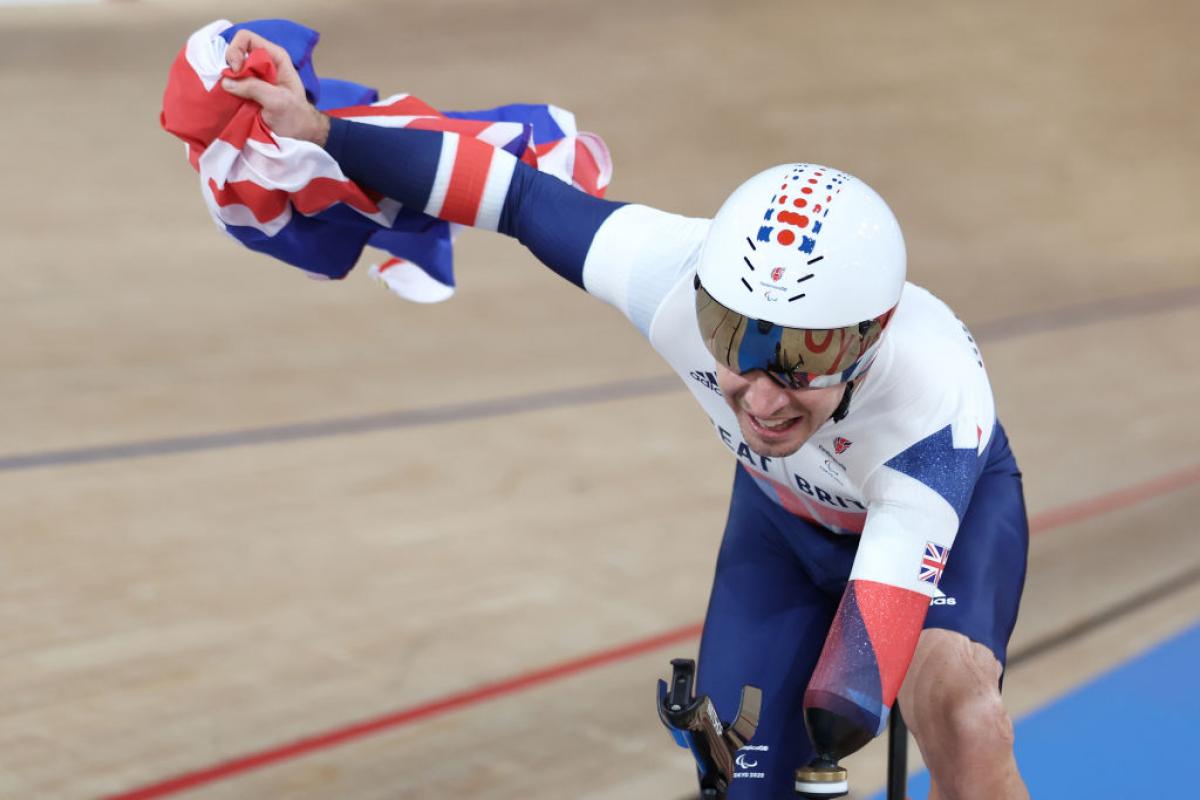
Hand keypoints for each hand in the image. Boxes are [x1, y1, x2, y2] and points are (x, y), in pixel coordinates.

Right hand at [221, 29, 329, 144]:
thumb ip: (255, 88)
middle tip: (233, 87)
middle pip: (234, 53)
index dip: (236, 50)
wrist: (298, 133)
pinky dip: (227, 91)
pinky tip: (231, 101)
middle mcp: (262, 62)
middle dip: (229, 68)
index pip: (246, 38)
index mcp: (274, 56)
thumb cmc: (295, 115)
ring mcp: (252, 77)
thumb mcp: (278, 100)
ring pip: (230, 70)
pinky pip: (230, 85)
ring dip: (227, 82)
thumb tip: (227, 81)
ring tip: (232, 96)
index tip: (237, 71)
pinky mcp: (246, 90)